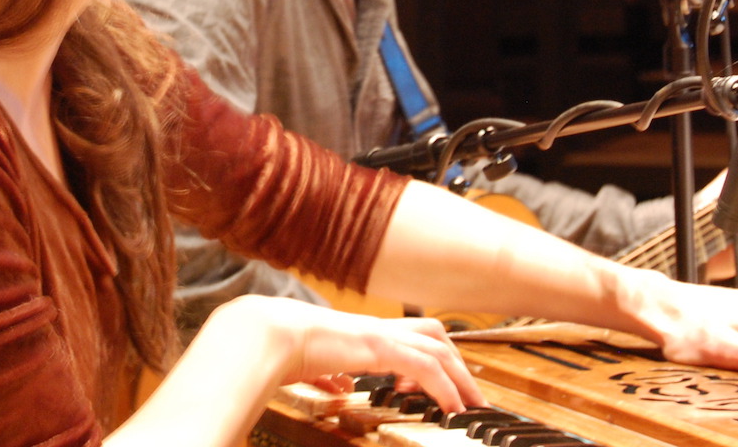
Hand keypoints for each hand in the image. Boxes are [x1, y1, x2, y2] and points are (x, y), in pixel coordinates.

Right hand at [207, 295, 485, 412]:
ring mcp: (379, 335)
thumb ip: (327, 373)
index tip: (441, 383)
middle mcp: (375, 329)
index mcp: (361, 332)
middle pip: (434, 334)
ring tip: (472, 405)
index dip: (430, 355)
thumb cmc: (279, 346)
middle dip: (457, 363)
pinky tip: (450, 408)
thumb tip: (335, 384)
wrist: (265, 333)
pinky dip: (444, 388)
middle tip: (471, 394)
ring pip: (438, 349)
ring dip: (460, 377)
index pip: (409, 334)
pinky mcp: (379, 348)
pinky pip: (425, 368)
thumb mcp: (310, 364)